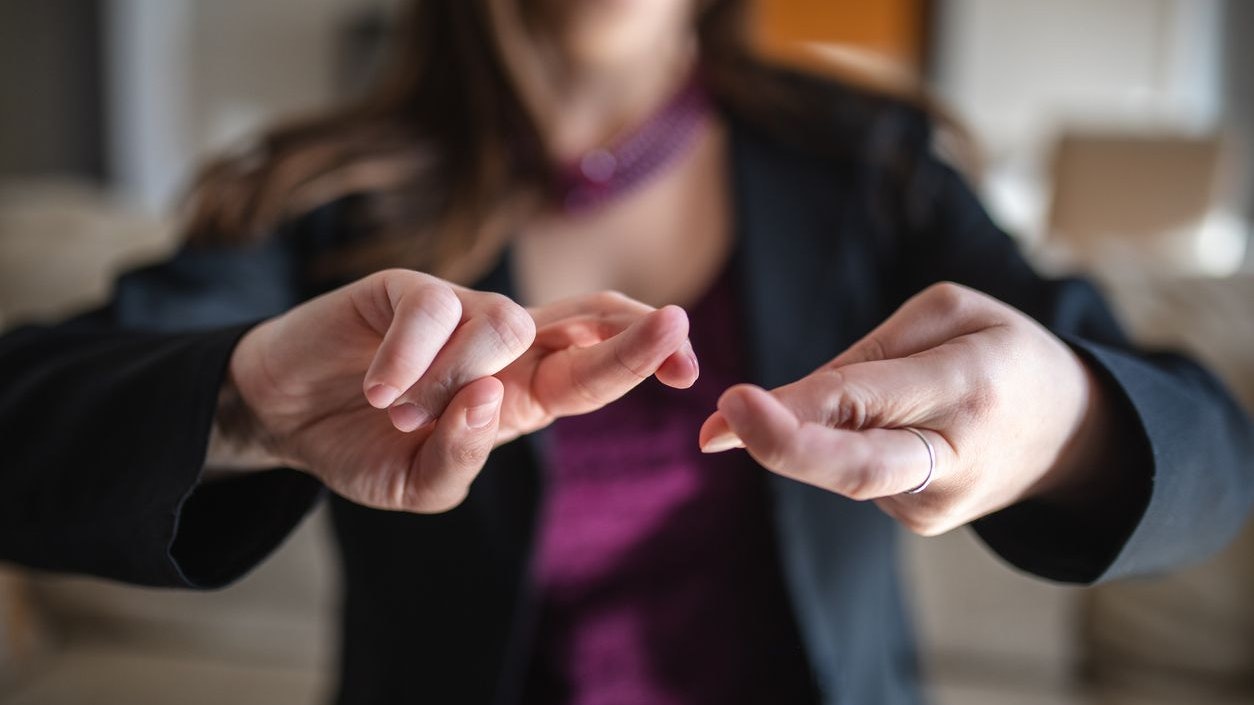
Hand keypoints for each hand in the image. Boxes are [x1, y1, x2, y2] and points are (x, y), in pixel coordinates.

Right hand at [228, 272, 695, 513]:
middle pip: (582, 320)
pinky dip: (408, 359)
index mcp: (520, 394)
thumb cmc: (362, 448)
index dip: (640, 358)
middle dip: (631, 328)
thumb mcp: (418, 485)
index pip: (592, 367)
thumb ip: (461, 457)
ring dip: (458, 378)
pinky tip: (375, 391)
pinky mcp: (403, 290)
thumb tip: (489, 402)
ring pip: (504, 321)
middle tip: (673, 325)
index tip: (688, 365)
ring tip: (399, 414)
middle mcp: (500, 347)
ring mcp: (454, 312)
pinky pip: (430, 310)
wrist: (283, 417)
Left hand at [698, 282, 1115, 535]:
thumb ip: (864, 356)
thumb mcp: (948, 315)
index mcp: (969, 388)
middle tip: (715, 431)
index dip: (795, 409)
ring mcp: (937, 502)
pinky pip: (854, 474)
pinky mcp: (920, 521)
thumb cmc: (1000, 353)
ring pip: (841, 468)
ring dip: (810, 432)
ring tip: (865, 394)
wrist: (1070, 431)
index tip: (731, 401)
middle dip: (781, 449)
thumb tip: (778, 403)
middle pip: (854, 470)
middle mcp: (954, 458)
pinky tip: (877, 425)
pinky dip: (841, 443)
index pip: (866, 404)